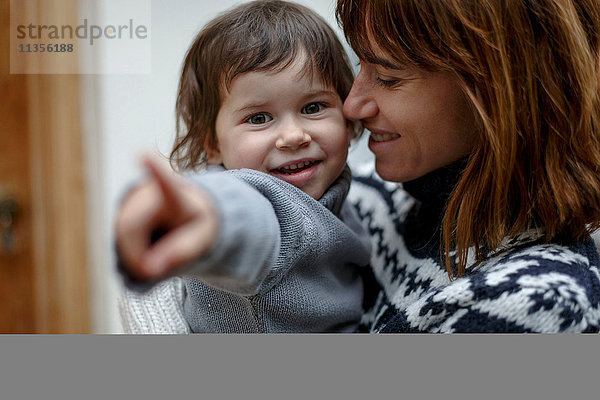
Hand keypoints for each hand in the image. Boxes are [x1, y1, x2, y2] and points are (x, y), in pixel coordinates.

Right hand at [115, 156, 218, 280]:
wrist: (189, 212)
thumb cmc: (197, 224)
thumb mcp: (201, 240)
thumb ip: (181, 252)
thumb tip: (149, 270)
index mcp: (177, 196)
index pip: (166, 185)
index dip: (154, 171)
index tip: (143, 155)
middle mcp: (149, 191)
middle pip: (127, 226)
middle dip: (134, 255)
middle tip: (150, 273)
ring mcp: (132, 197)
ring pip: (118, 232)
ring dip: (132, 255)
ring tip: (154, 256)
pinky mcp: (121, 206)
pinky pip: (116, 235)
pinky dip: (128, 251)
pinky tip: (143, 247)